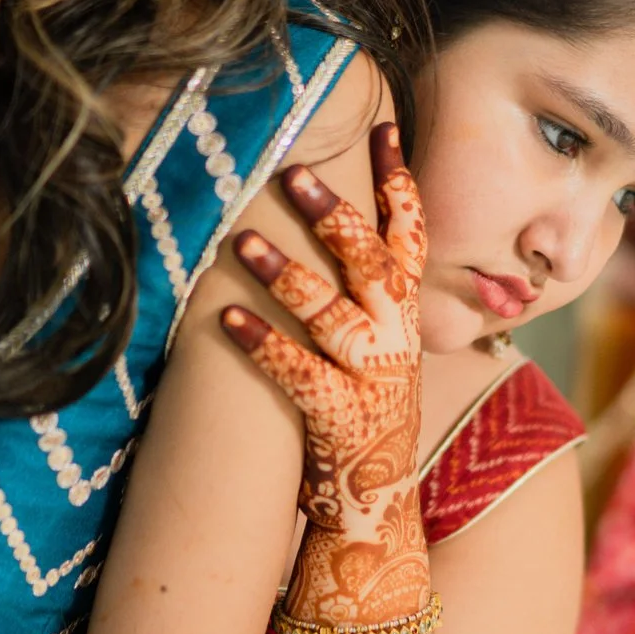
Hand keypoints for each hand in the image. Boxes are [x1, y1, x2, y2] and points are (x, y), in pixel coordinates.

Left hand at [220, 124, 426, 539]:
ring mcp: (370, 378)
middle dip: (333, 212)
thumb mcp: (384, 349)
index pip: (411, 235)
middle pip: (370, 262)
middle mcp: (396, 339)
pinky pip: (295, 372)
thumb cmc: (367, 414)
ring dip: (283, 274)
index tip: (383, 127)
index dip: (398, 181)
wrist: (375, 506)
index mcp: (408, 316)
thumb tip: (337, 225)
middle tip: (292, 172)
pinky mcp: (338, 417)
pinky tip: (223, 317)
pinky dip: (260, 343)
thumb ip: (371, 296)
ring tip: (240, 241)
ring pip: (330, 312)